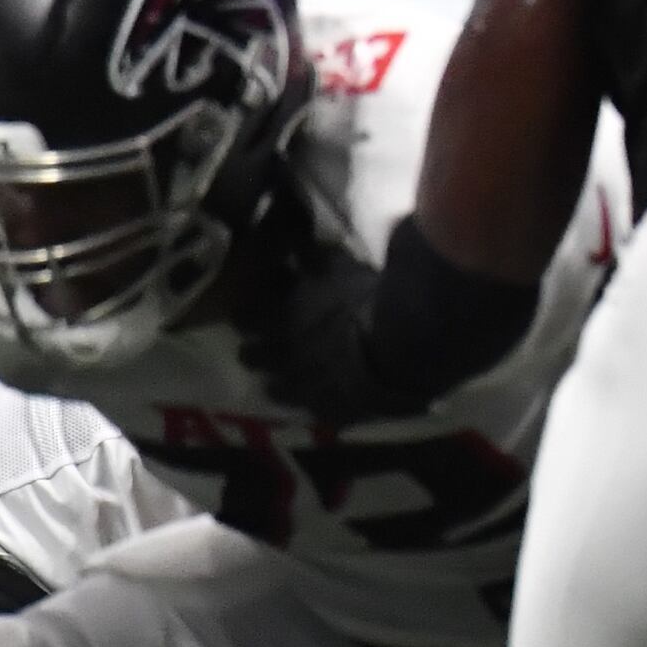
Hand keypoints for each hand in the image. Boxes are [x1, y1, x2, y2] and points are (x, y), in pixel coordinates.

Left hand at [228, 198, 388, 425]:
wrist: (402, 345)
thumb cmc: (367, 299)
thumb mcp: (338, 265)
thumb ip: (312, 256)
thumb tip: (294, 233)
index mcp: (276, 319)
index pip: (243, 317)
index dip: (249, 313)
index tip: (256, 307)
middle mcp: (280, 358)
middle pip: (252, 357)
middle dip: (258, 351)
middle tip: (271, 344)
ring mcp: (304, 390)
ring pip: (277, 391)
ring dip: (283, 382)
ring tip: (297, 377)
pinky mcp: (334, 413)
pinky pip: (318, 412)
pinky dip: (321, 403)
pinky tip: (331, 397)